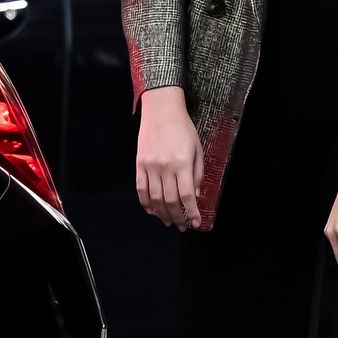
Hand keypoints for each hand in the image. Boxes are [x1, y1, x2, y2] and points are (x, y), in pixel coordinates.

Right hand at [136, 86, 203, 230]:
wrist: (161, 111)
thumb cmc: (182, 128)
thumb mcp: (198, 149)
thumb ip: (197, 173)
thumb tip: (194, 195)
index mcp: (182, 163)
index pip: (187, 195)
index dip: (191, 212)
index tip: (195, 222)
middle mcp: (165, 167)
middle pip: (170, 200)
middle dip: (177, 217)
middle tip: (182, 226)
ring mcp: (150, 166)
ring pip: (155, 198)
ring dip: (162, 214)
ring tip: (168, 221)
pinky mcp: (139, 165)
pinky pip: (141, 189)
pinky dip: (146, 203)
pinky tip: (152, 210)